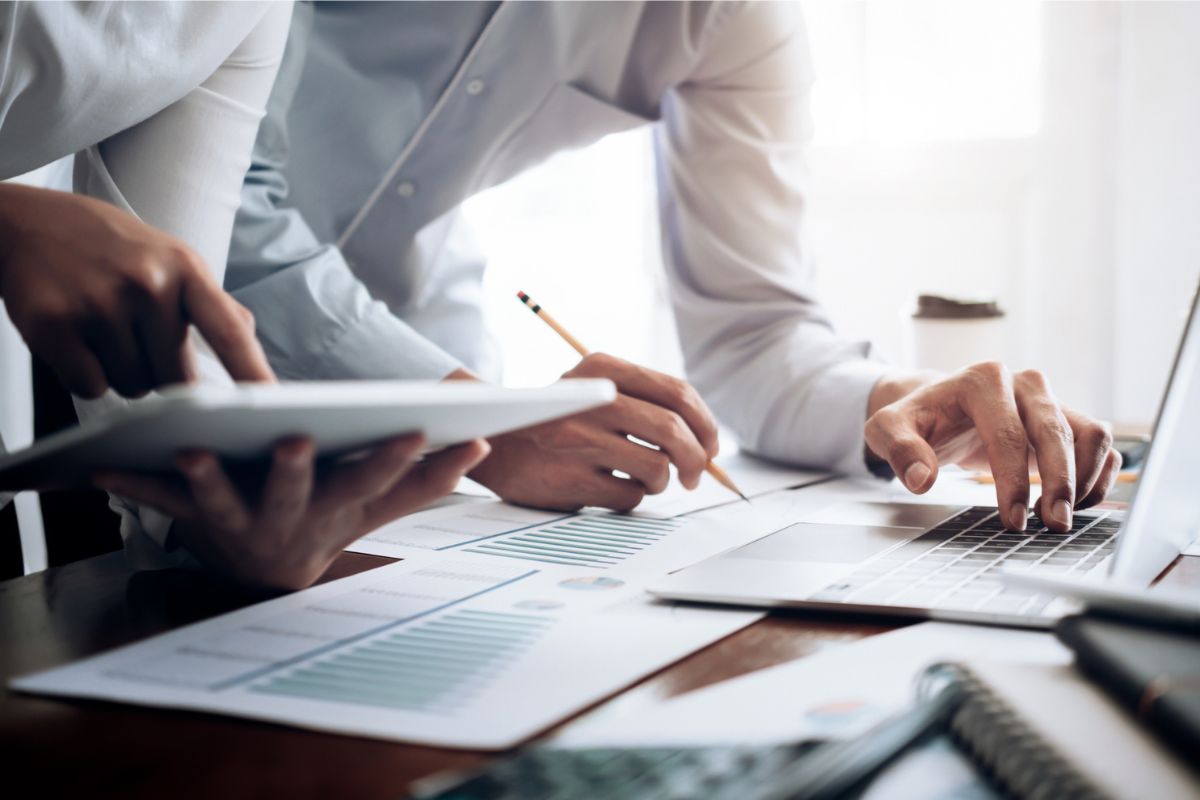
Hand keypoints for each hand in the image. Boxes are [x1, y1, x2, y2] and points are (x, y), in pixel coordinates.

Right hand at [0, 184, 273, 397]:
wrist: (27, 222)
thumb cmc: (109, 246)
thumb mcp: (171, 257)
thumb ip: (211, 300)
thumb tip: (247, 337)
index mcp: (185, 268)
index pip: (229, 331)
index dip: (253, 372)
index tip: (272, 403)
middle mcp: (147, 284)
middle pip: (178, 379)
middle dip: (164, 373)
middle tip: (138, 337)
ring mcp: (99, 304)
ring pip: (135, 387)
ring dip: (124, 374)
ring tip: (105, 330)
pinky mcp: (54, 326)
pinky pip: (91, 387)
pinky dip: (86, 376)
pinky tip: (78, 339)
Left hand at [95, 435, 490, 589]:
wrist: (266, 570)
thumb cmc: (327, 520)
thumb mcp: (377, 505)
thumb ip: (426, 478)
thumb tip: (482, 444)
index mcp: (339, 508)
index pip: (375, 481)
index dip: (397, 459)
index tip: (418, 429)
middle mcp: (290, 519)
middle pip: (296, 493)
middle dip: (296, 470)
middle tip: (296, 441)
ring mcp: (239, 521)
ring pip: (222, 501)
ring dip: (207, 480)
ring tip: (193, 452)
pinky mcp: (193, 517)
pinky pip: (158, 500)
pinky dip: (130, 482)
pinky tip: (98, 467)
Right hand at [459, 353, 719, 511]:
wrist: (494, 442)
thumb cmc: (560, 420)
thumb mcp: (594, 388)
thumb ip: (646, 402)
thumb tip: (708, 440)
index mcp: (603, 368)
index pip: (678, 393)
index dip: (706, 423)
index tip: (711, 445)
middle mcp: (592, 399)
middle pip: (674, 432)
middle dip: (698, 460)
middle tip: (695, 475)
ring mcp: (579, 440)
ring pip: (657, 469)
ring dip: (661, 482)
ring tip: (642, 479)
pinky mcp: (571, 479)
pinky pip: (630, 496)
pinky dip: (632, 497)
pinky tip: (610, 486)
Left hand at [864, 363, 1120, 532]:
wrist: (938, 406)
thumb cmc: (918, 419)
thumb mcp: (888, 430)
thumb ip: (898, 450)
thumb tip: (920, 479)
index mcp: (982, 381)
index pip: (1008, 434)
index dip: (1014, 480)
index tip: (1013, 520)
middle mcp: (1023, 384)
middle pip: (1056, 432)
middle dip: (1060, 482)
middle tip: (1052, 525)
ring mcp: (1049, 399)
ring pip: (1089, 434)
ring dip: (1085, 478)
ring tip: (1063, 516)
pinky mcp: (1066, 417)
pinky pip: (1099, 441)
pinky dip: (1098, 473)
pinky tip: (1078, 502)